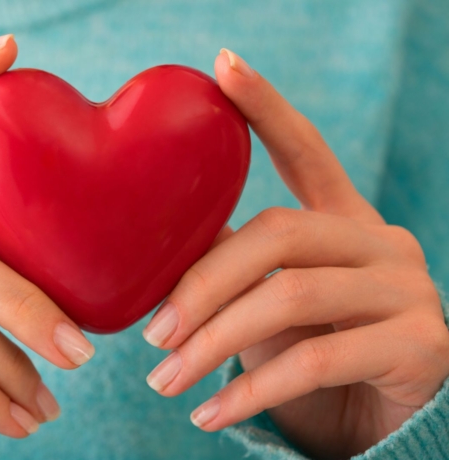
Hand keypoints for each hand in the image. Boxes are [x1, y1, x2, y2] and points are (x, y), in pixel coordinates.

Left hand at [142, 49, 448, 457]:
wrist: (377, 423)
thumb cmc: (311, 351)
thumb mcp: (269, 303)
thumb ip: (234, 266)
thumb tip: (151, 247)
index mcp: (344, 219)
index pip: (307, 149)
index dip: (267, 106)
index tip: (223, 66)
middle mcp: (383, 242)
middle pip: (278, 234)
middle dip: (201, 284)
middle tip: (151, 333)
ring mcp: (409, 290)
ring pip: (291, 298)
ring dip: (213, 344)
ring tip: (163, 380)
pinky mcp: (419, 346)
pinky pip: (314, 361)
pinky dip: (250, 392)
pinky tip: (208, 416)